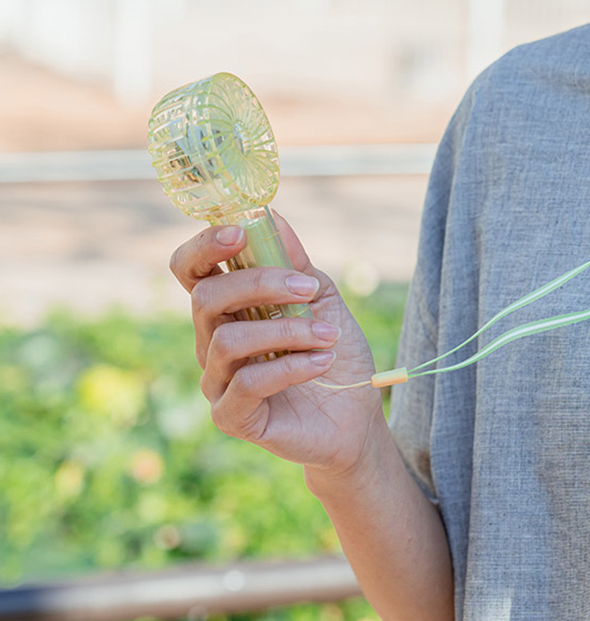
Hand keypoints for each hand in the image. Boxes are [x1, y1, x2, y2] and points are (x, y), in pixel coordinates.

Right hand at [169, 213, 384, 478]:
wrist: (354, 413)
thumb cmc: (333, 349)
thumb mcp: (321, 297)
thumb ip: (295, 263)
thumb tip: (274, 218)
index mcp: (228, 306)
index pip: (191, 269)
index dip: (205, 246)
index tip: (241, 231)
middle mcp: (212, 340)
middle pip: (206, 298)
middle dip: (260, 284)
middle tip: (307, 289)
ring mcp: (217, 380)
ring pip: (229, 340)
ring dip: (287, 330)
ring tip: (327, 335)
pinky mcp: (231, 416)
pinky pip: (247, 383)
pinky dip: (290, 367)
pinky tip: (322, 362)